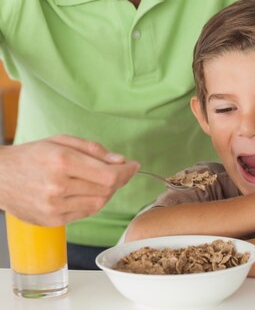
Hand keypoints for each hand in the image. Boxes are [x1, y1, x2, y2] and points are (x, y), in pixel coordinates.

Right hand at [0, 134, 138, 225]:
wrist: (0, 177)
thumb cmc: (32, 154)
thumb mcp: (62, 140)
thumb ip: (94, 150)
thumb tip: (120, 161)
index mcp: (62, 162)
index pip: (108, 174)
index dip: (127, 172)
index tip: (134, 166)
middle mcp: (58, 187)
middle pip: (106, 190)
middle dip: (120, 180)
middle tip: (122, 171)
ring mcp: (54, 207)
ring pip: (98, 204)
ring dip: (108, 192)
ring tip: (104, 180)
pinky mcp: (52, 221)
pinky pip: (85, 214)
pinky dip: (94, 202)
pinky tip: (90, 191)